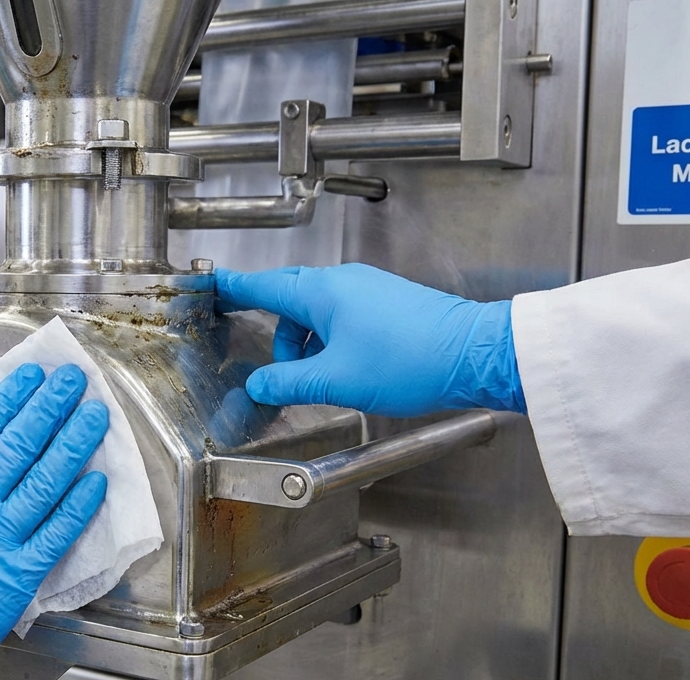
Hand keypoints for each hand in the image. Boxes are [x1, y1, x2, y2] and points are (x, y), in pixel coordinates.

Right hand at [0, 363, 109, 679]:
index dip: (12, 397)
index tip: (32, 375)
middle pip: (20, 443)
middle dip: (51, 405)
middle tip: (75, 379)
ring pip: (44, 480)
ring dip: (74, 442)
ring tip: (94, 415)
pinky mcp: (14, 577)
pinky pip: (55, 534)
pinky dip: (78, 505)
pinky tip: (96, 482)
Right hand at [216, 264, 524, 416]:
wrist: (476, 356)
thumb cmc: (412, 361)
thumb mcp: (336, 381)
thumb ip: (288, 383)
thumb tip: (259, 386)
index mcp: (323, 293)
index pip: (264, 287)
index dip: (235, 288)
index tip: (213, 284)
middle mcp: (344, 282)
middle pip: (290, 300)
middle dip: (273, 330)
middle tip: (261, 352)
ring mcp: (369, 289)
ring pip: (317, 312)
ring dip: (305, 343)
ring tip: (314, 380)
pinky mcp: (388, 303)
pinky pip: (343, 316)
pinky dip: (330, 340)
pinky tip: (341, 369)